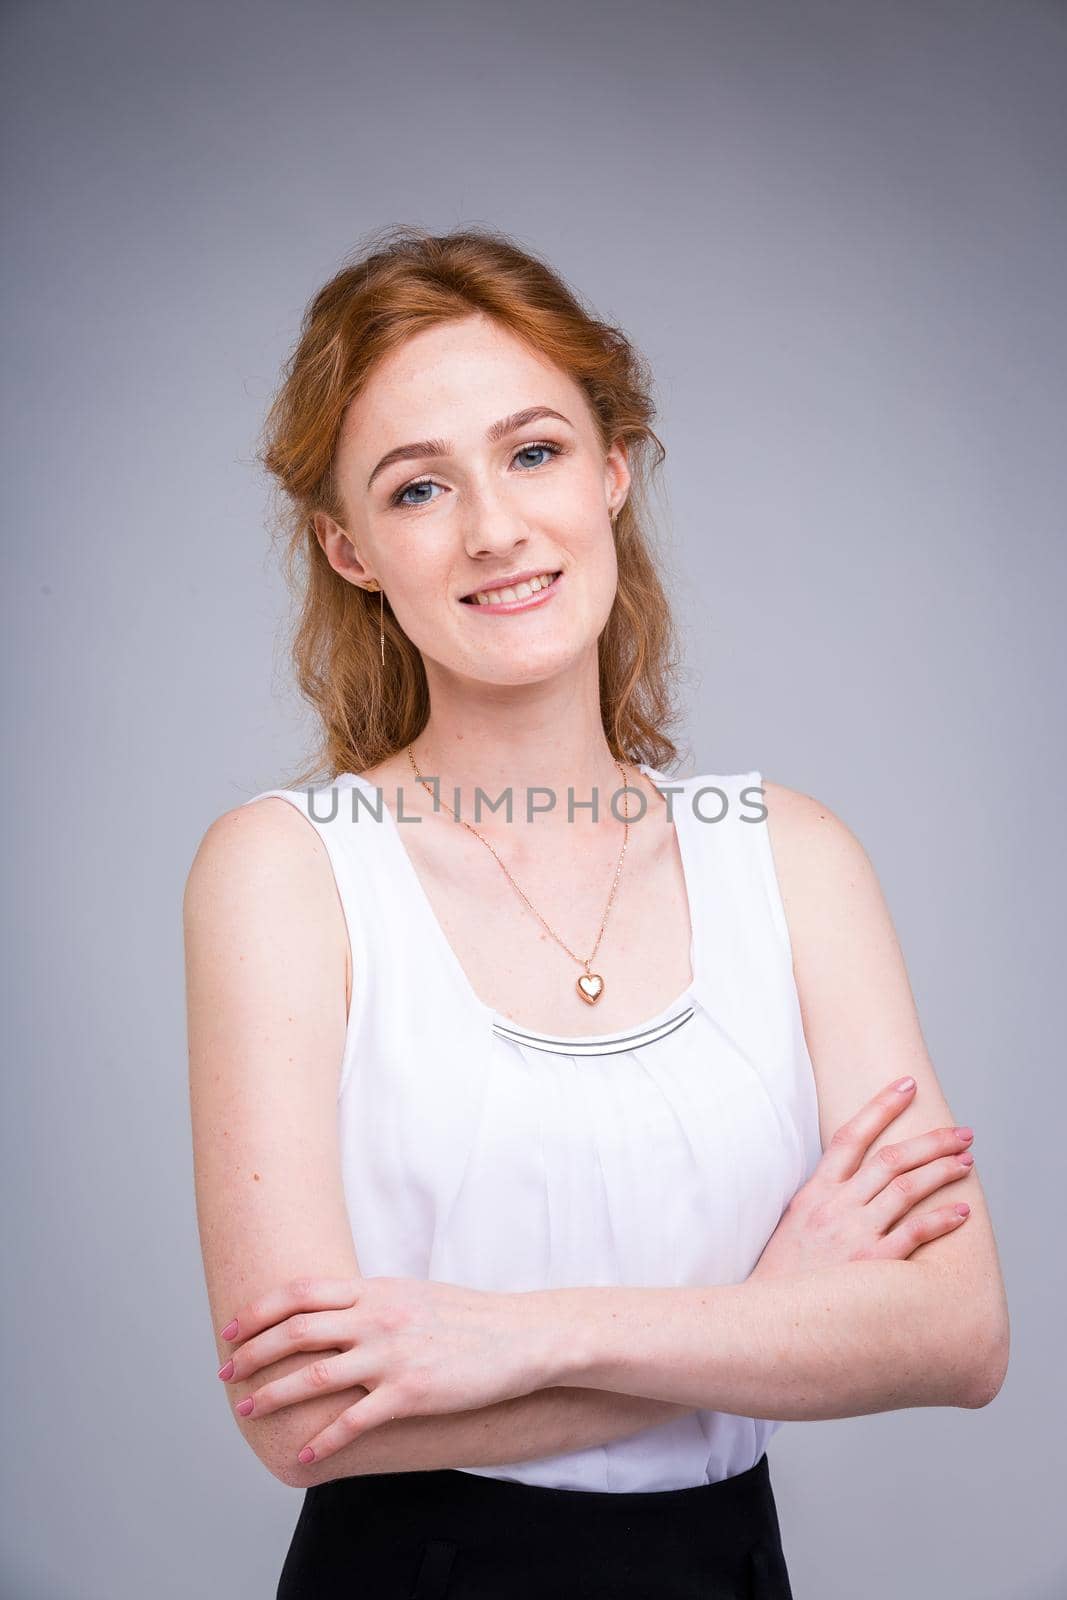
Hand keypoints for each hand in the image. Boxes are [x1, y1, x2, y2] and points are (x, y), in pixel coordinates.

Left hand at [216, 1274, 553, 1464]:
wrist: (520, 1336)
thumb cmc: (466, 1316)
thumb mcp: (411, 1294)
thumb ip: (369, 1300)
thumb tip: (328, 1310)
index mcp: (375, 1289)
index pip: (301, 1293)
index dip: (259, 1310)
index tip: (233, 1329)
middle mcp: (377, 1317)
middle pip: (296, 1331)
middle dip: (252, 1353)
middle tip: (226, 1372)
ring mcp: (392, 1355)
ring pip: (314, 1376)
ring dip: (274, 1395)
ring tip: (249, 1411)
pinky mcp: (410, 1393)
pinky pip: (354, 1421)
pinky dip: (323, 1440)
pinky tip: (305, 1454)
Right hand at [750, 1076, 973, 1280]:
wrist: (767, 1319)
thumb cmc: (785, 1275)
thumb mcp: (794, 1223)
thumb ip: (823, 1197)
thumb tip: (852, 1176)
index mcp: (815, 1191)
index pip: (851, 1135)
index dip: (881, 1106)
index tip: (907, 1086)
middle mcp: (837, 1207)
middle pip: (891, 1158)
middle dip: (931, 1141)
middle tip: (961, 1132)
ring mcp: (854, 1234)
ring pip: (906, 1189)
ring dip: (941, 1172)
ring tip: (966, 1163)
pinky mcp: (872, 1266)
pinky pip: (914, 1234)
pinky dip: (941, 1220)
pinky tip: (962, 1212)